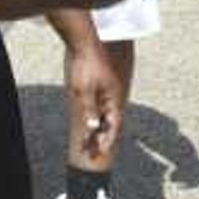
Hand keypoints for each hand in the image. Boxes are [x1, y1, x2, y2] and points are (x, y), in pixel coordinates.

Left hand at [64, 38, 123, 165]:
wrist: (85, 44)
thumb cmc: (87, 66)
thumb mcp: (85, 90)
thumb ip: (90, 109)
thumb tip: (94, 126)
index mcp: (113, 99)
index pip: (114, 125)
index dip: (108, 140)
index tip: (101, 152)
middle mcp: (113, 98)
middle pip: (110, 124)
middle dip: (102, 140)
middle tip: (93, 154)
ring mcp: (107, 94)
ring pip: (105, 118)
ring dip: (97, 131)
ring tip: (89, 144)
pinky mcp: (100, 89)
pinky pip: (100, 110)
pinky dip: (95, 120)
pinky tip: (89, 126)